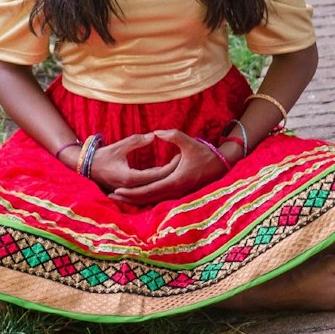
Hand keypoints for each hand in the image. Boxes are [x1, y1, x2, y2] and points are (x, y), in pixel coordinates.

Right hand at [88, 133, 180, 193]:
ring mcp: (130, 190)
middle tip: (183, 159)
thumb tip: (153, 135)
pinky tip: (166, 172)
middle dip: (172, 171)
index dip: (171, 166)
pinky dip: (157, 180)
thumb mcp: (120, 145)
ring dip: (166, 176)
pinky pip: (147, 187)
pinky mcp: (130, 190)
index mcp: (131, 178)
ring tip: (178, 165)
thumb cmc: (103, 156)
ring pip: (154, 186)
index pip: (157, 174)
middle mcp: (132, 187)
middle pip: (158, 181)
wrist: (86, 168)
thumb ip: (137, 141)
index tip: (181, 156)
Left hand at [108, 129, 226, 207]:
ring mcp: (177, 194)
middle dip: (129, 198)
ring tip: (121, 198)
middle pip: (147, 199)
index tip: (117, 190)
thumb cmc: (205, 154)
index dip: (132, 192)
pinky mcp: (179, 193)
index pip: (148, 190)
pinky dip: (146, 198)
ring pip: (153, 201)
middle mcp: (175, 191)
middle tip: (112, 196)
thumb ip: (173, 136)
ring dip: (136, 200)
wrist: (221, 166)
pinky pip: (159, 198)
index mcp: (175, 181)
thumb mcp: (189, 142)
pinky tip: (137, 197)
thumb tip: (156, 133)